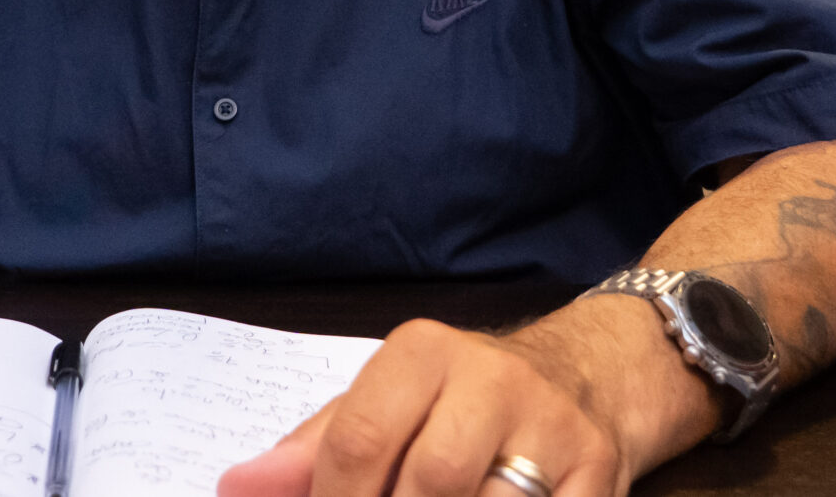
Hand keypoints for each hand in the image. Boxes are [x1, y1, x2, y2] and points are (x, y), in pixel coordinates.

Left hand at [218, 318, 636, 496]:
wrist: (587, 378)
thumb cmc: (461, 404)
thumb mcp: (387, 404)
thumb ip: (314, 450)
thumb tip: (235, 489)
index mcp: (423, 352)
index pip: (359, 440)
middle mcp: (493, 379)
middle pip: (428, 484)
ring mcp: (555, 429)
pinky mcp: (599, 476)